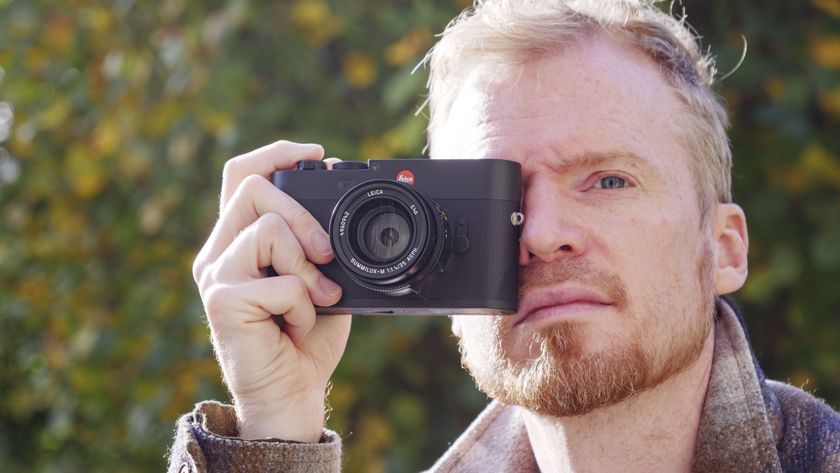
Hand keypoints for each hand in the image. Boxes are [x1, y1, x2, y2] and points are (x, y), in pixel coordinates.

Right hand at [192, 140, 351, 441]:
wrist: (292, 394)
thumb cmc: (305, 338)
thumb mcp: (319, 277)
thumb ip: (315, 240)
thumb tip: (334, 191)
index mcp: (239, 240)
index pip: (241, 175)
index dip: (274, 153)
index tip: (316, 153)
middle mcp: (219, 252)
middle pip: (253, 186)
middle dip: (304, 214)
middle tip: (325, 255)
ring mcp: (215, 275)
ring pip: (268, 227)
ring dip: (307, 267)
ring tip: (314, 300)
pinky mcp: (221, 301)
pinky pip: (280, 280)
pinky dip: (303, 304)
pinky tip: (295, 325)